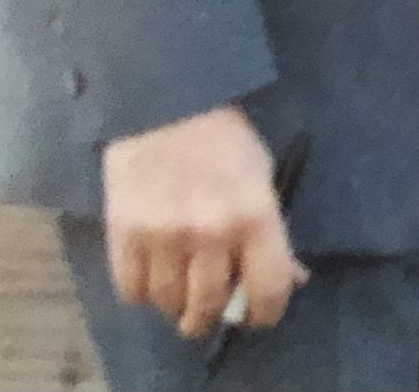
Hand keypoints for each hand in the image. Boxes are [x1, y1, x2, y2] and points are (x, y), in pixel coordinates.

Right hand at [102, 104, 307, 340]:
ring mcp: (166, 237)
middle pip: (211, 307)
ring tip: (178, 290)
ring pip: (170, 304)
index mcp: (255, 216)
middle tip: (208, 312)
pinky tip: (151, 275)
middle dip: (211, 317)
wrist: (166, 102)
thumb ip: (273, 232)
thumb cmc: (223, 138)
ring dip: (176, 305)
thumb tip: (292, 279)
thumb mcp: (262, 177)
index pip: (268, 291)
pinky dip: (142, 292)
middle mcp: (212, 233)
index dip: (264, 314)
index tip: (256, 315)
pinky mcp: (126, 234)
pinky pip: (132, 291)